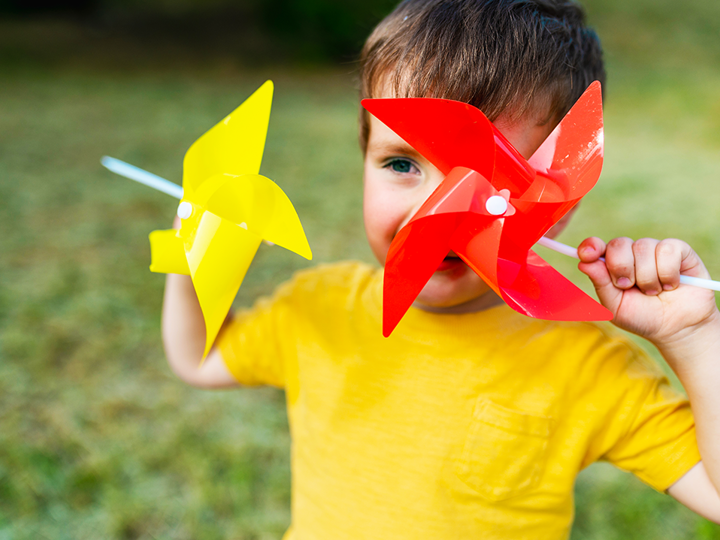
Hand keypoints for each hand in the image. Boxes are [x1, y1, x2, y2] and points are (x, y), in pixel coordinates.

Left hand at [578, 237, 718, 346]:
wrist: (678, 328)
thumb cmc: (643, 317)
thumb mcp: (616, 306)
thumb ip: (601, 284)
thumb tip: (584, 263)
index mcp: (612, 265)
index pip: (597, 246)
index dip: (590, 246)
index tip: (587, 255)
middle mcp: (632, 254)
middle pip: (618, 244)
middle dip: (621, 268)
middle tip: (629, 287)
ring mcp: (655, 250)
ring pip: (643, 247)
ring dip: (647, 277)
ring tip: (654, 292)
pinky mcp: (679, 250)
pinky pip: (667, 249)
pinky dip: (667, 272)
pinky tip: (671, 285)